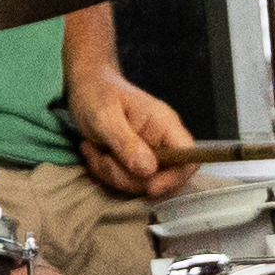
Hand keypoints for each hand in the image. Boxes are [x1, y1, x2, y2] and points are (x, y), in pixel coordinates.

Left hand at [64, 58, 198, 200]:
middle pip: (162, 179)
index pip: (189, 159)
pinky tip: (93, 152)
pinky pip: (125, 183)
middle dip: (129, 178)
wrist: (85, 86)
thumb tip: (148, 170)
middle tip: (103, 158)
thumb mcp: (105, 114)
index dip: (175, 178)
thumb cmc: (98, 92)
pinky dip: (105, 174)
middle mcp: (163, 143)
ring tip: (93, 149)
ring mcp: (149, 156)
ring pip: (140, 185)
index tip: (150, 187)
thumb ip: (125, 141)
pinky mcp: (134, 165)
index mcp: (165, 125)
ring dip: (111, 174)